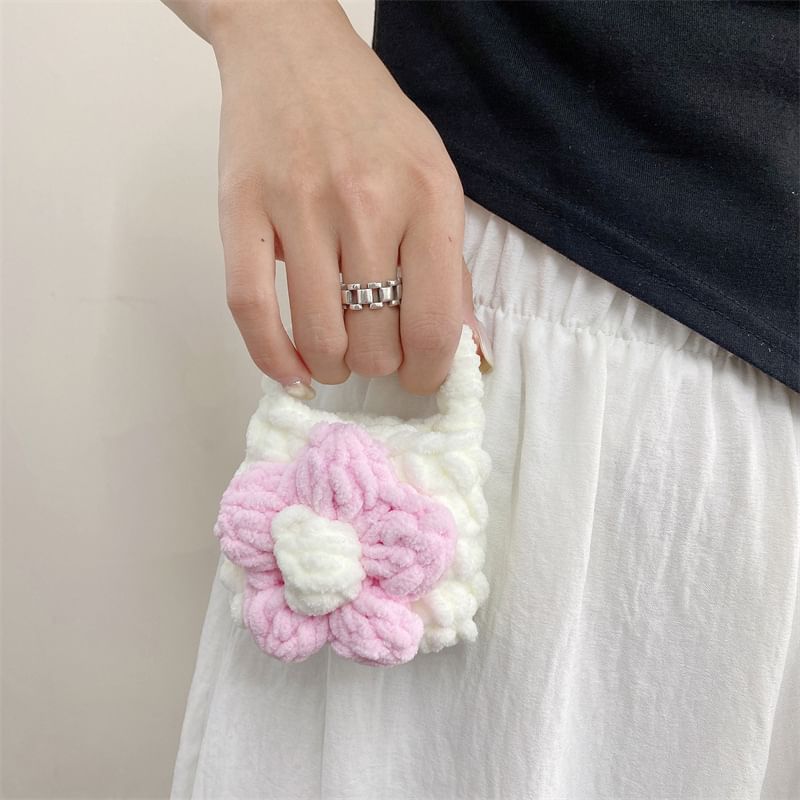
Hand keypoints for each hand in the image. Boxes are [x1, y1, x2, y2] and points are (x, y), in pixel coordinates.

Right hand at [196, 0, 490, 394]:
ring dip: (331, 366)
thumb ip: (452, 270)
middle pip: (374, 341)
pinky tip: (289, 370)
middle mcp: (367, 204)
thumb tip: (469, 351)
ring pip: (317, 335)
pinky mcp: (241, 209)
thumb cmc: (374, 124)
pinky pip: (251, 308)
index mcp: (428, 199)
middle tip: (374, 352)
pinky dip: (271, 356)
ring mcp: (299, 206)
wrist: (294, 52)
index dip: (428, 372)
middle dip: (377, 366)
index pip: (434, 323)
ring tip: (335, 356)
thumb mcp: (435, 182)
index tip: (419, 376)